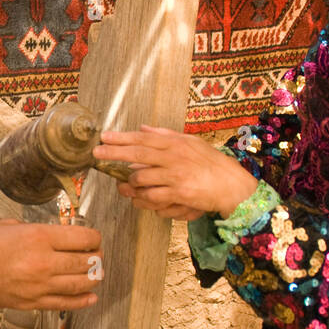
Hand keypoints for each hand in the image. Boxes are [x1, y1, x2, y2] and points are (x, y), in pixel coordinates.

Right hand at [0, 219, 102, 310]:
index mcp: (39, 237)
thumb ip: (38, 230)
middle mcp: (44, 261)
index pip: (83, 238)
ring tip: (95, 273)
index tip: (94, 238)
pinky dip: (83, 300)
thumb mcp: (11, 225)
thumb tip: (57, 235)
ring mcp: (40, 285)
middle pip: (87, 261)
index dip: (94, 237)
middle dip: (97, 256)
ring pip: (82, 283)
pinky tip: (91, 296)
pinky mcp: (34, 302)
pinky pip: (67, 303)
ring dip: (94, 277)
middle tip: (97, 255)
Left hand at [93, 125, 258, 218]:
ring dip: (130, 184)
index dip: (121, 138)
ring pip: (142, 180)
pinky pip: (153, 198)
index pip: (143, 139)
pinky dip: (143, 200)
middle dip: (114, 153)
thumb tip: (142, 129)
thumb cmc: (210, 163)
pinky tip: (140, 199)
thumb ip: (165, 136)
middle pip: (138, 155)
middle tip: (97, 153)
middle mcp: (174, 157)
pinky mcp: (179, 194)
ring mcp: (176, 176)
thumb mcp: (190, 143)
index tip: (104, 137)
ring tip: (125, 186)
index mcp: (175, 143)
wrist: (231, 185)